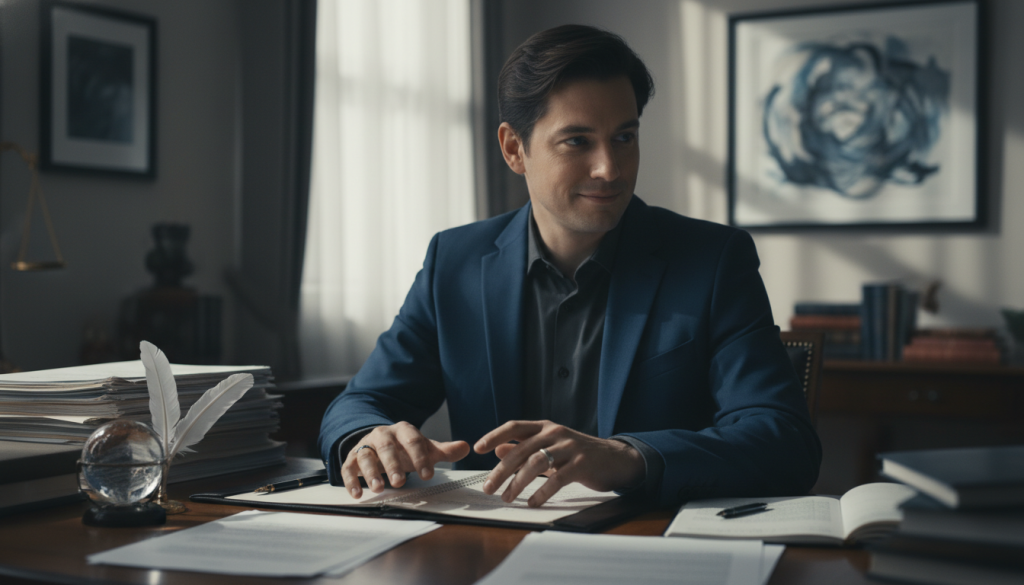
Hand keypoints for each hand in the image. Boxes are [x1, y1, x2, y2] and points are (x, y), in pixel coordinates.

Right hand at [341, 421, 469, 498]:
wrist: (380, 443)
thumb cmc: (405, 448)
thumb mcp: (425, 448)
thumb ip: (444, 450)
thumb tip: (466, 447)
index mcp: (403, 431)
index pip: (413, 441)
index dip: (420, 457)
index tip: (428, 474)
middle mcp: (382, 435)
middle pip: (387, 447)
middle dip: (393, 465)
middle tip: (400, 482)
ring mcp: (366, 446)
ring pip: (365, 456)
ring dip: (371, 472)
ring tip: (378, 489)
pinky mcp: (352, 458)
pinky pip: (348, 468)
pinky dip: (351, 480)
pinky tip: (357, 494)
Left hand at [473, 420, 644, 507]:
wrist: (615, 459)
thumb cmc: (578, 453)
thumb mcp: (551, 446)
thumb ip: (525, 447)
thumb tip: (498, 449)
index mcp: (546, 427)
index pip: (515, 426)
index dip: (494, 435)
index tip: (477, 448)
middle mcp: (555, 433)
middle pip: (521, 450)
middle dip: (501, 470)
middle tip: (489, 487)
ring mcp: (569, 447)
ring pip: (536, 463)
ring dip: (518, 483)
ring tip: (508, 497)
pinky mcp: (581, 464)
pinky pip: (556, 479)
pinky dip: (541, 493)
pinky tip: (533, 503)